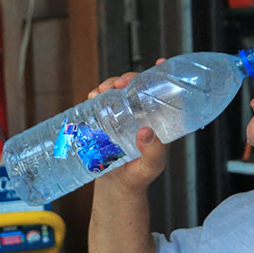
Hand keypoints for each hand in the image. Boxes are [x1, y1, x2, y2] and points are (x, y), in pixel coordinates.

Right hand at [88, 61, 166, 189]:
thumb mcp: (150, 168)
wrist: (115, 189)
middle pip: (137, 88)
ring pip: (119, 92)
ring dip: (110, 84)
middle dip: (128, 79)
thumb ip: (153, 154)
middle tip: (118, 84)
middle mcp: (141, 115)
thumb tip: (146, 133)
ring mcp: (123, 117)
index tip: (159, 63)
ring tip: (101, 90)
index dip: (161, 76)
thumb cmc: (138, 179)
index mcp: (158, 121)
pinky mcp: (106, 122)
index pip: (161, 94)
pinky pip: (103, 103)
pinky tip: (92, 96)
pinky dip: (97, 95)